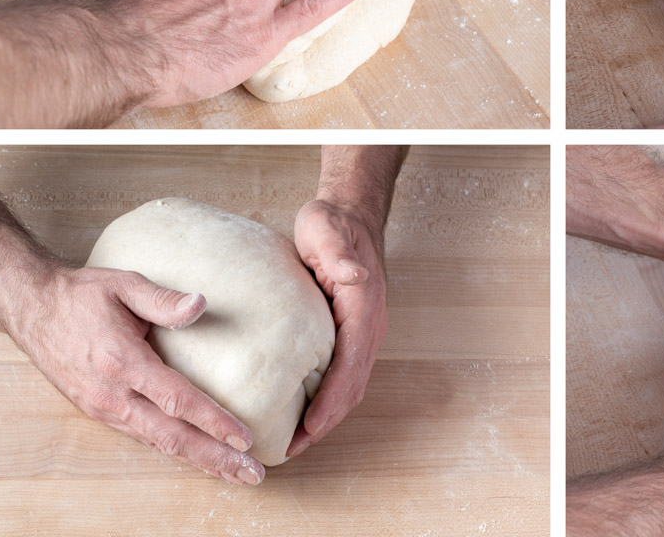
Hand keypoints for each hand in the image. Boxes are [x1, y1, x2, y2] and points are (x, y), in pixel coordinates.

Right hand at [4, 264, 264, 484]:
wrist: (31, 310)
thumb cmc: (82, 294)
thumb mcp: (124, 284)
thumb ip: (163, 299)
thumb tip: (201, 304)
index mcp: (122, 361)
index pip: (176, 400)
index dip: (212, 421)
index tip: (245, 439)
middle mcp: (112, 394)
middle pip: (171, 436)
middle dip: (214, 458)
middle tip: (252, 473)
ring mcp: (103, 408)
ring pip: (158, 444)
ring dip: (199, 461)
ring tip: (235, 474)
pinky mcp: (99, 412)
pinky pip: (143, 437)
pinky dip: (174, 451)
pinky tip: (199, 457)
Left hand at [287, 199, 388, 457]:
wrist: (350, 216)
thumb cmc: (332, 225)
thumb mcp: (326, 231)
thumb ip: (338, 254)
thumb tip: (351, 275)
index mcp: (364, 306)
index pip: (351, 363)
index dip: (331, 399)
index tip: (309, 427)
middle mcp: (371, 324)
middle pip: (354, 384)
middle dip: (326, 420)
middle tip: (293, 448)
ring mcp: (365, 330)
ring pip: (352, 384)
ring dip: (329, 415)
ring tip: (297, 440)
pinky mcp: (353, 332)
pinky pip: (345, 373)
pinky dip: (329, 399)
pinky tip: (305, 410)